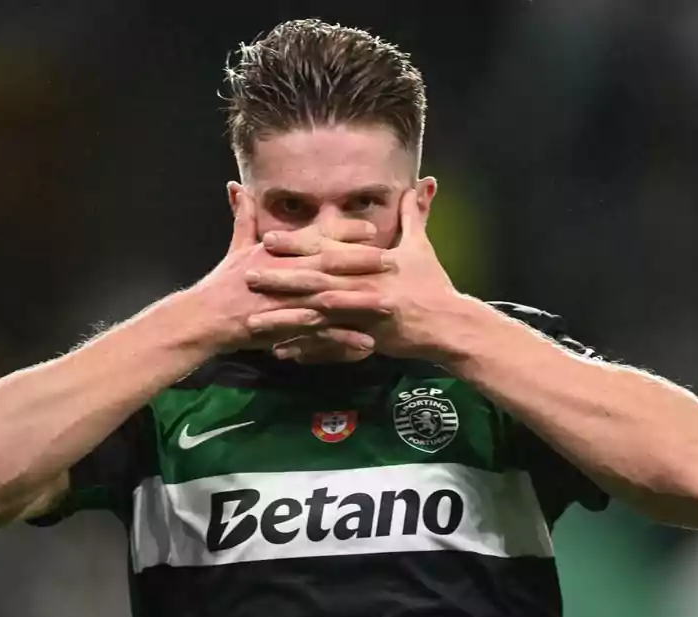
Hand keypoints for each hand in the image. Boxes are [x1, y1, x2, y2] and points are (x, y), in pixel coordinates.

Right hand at [186, 192, 394, 353]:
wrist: (207, 319)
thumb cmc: (224, 283)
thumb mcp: (236, 247)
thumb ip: (244, 218)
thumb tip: (237, 187)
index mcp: (278, 251)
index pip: (317, 237)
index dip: (345, 232)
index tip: (371, 228)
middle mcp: (286, 273)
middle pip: (331, 264)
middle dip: (363, 262)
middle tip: (393, 261)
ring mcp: (289, 302)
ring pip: (332, 300)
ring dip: (361, 302)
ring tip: (390, 303)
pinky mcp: (288, 329)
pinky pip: (321, 335)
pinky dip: (344, 340)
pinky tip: (367, 344)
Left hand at [248, 190, 461, 361]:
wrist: (449, 325)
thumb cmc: (432, 284)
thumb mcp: (422, 247)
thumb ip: (414, 216)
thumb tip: (421, 184)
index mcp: (371, 261)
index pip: (328, 248)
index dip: (297, 242)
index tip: (268, 239)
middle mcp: (364, 284)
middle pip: (315, 279)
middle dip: (280, 277)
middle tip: (248, 274)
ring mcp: (363, 314)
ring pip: (317, 315)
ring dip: (284, 318)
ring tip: (253, 320)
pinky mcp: (366, 338)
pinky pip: (330, 345)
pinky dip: (305, 349)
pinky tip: (280, 351)